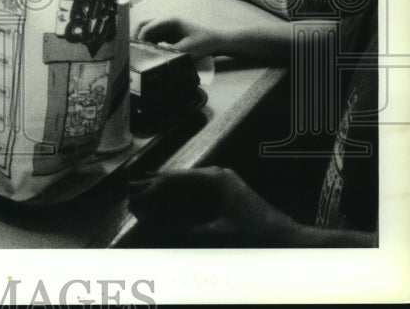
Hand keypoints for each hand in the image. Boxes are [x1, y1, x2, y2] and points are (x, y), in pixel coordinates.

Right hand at [128, 167, 303, 245]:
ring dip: (161, 189)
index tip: (134, 199)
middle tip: (128, 189)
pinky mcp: (224, 195)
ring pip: (183, 184)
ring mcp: (221, 184)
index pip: (175, 180)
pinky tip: (162, 196)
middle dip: (152, 185)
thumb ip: (185, 230)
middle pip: (177, 178)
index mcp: (216, 178)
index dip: (152, 190)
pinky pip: (192, 192)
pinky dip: (175, 196)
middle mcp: (217, 176)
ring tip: (138, 188)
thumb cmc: (257, 235)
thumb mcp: (218, 234)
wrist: (289, 240)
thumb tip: (154, 227)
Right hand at [134, 16, 222, 59]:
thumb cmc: (204, 43)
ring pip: (147, 30)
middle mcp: (166, 20)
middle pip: (144, 24)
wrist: (217, 41)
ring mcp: (167, 25)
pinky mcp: (168, 32)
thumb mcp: (186, 50)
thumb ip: (168, 53)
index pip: (148, 27)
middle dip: (136, 36)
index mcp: (170, 21)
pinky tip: (149, 52)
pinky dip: (149, 42)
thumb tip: (152, 57)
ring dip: (142, 39)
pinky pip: (154, 35)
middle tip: (132, 50)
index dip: (140, 38)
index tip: (136, 51)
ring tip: (138, 53)